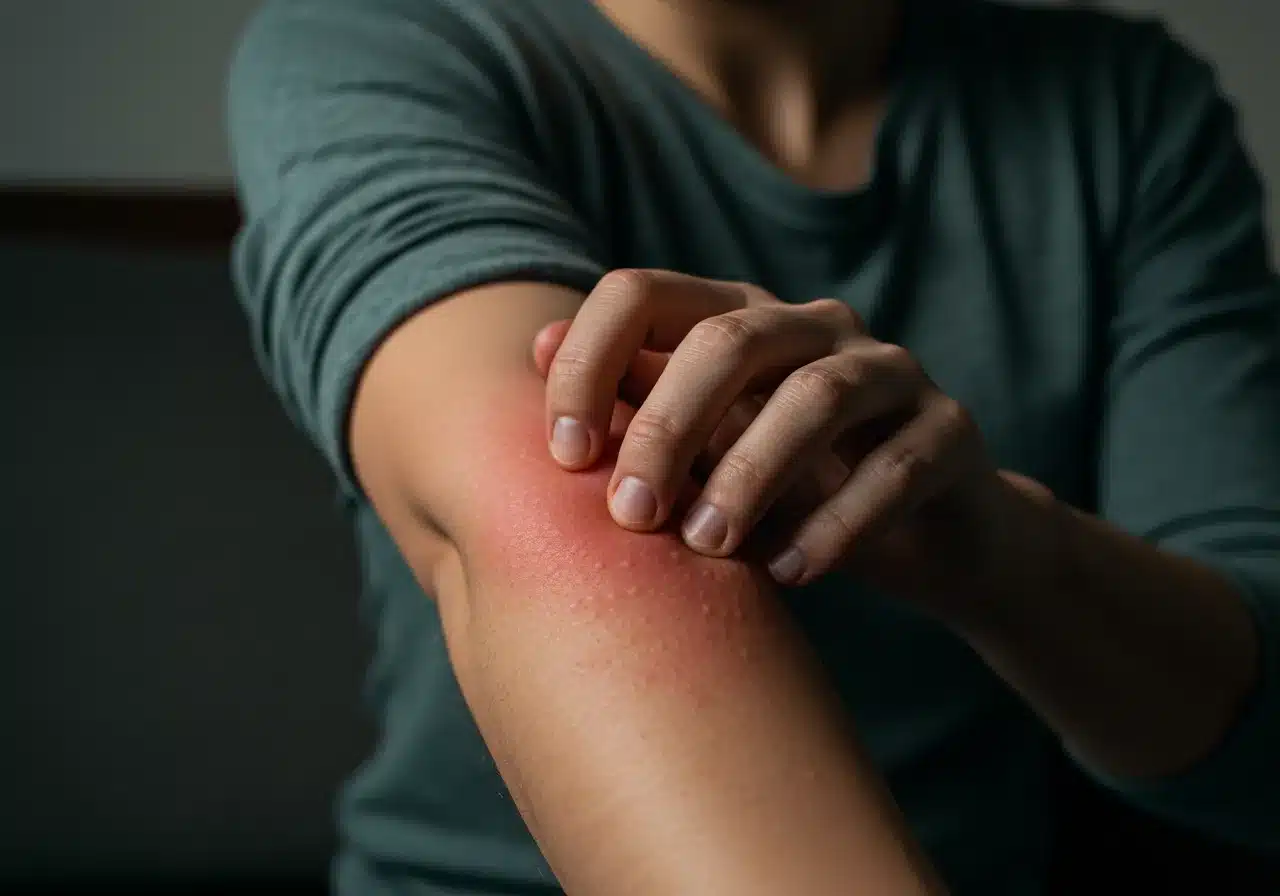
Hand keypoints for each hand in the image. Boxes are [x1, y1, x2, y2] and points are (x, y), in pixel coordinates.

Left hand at [534, 269, 1051, 605]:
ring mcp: (891, 370)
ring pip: (818, 395)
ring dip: (751, 474)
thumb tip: (537, 344)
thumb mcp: (703, 452)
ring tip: (708, 547)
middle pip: (730, 340)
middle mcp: (815, 325)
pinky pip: (895, 467)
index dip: (590, 360)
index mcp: (738, 318)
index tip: (563, 456)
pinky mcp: (950, 430)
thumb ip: (635, 399)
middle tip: (631, 516)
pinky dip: (838, 522)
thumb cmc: (790, 493)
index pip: (643, 292)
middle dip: (668, 427)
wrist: (926, 539)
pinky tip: (790, 574)